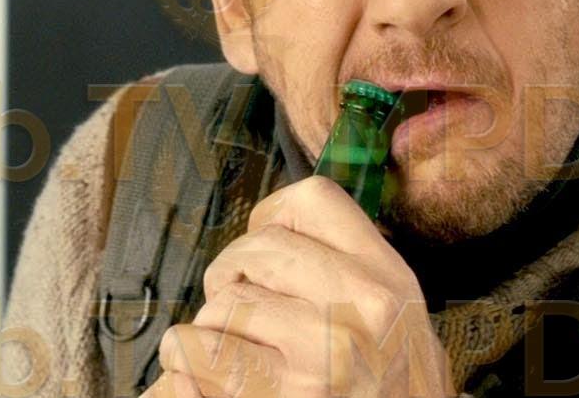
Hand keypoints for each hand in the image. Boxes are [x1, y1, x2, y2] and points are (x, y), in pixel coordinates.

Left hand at [145, 175, 455, 397]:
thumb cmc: (392, 390)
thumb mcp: (394, 317)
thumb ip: (347, 270)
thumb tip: (270, 228)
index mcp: (387, 277)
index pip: (313, 201)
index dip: (272, 219)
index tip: (266, 254)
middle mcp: (362, 307)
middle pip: (258, 248)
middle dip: (234, 276)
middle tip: (243, 311)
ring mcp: (323, 354)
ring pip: (224, 302)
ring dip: (214, 327)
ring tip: (237, 353)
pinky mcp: (281, 396)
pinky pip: (195, 350)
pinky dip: (184, 359)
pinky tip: (202, 373)